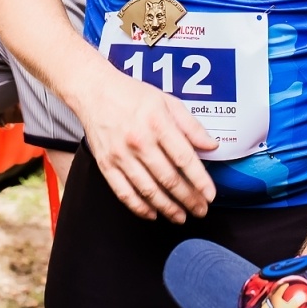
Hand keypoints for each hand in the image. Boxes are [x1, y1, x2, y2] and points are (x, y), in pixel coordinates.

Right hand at [76, 66, 218, 222]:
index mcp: (157, 123)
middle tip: (200, 210)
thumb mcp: (168, 101)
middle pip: (168, 178)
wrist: (95, 91)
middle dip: (188, 199)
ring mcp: (120, 155)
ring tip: (181, 216)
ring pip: (148, 190)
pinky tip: (153, 214)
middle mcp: (139, 141)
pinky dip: (139, 207)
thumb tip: (211, 145)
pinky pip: (124, 193)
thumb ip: (191, 126)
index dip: (200, 180)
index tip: (210, 195)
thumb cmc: (132, 95)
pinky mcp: (106, 165)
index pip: (184, 158)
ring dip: (167, 208)